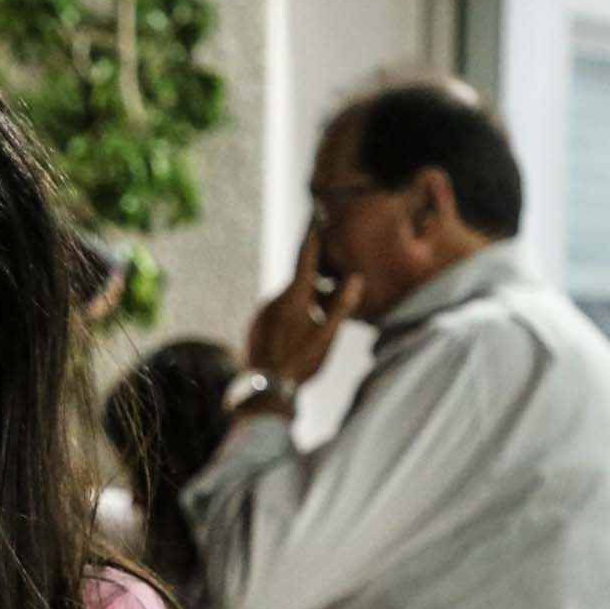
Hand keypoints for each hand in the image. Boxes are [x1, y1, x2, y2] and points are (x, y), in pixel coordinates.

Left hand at [243, 227, 363, 391]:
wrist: (265, 390)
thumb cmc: (302, 363)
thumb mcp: (328, 335)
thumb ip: (342, 305)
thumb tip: (355, 279)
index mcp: (293, 297)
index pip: (305, 258)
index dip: (313, 237)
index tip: (316, 218)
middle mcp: (273, 300)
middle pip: (300, 281)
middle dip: (318, 280)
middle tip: (336, 284)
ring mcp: (261, 313)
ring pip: (289, 298)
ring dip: (306, 301)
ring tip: (322, 318)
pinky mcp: (254, 326)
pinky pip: (277, 313)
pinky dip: (292, 315)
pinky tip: (301, 334)